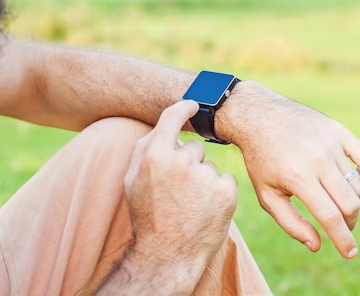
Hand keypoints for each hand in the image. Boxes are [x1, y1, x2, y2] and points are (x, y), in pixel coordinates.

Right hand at [123, 100, 236, 285]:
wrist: (168, 255)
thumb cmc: (147, 216)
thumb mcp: (132, 180)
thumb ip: (145, 148)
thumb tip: (164, 125)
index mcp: (155, 155)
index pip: (173, 117)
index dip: (184, 107)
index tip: (192, 105)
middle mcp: (182, 161)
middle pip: (194, 147)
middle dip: (189, 162)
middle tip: (178, 190)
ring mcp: (206, 176)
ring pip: (210, 166)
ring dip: (204, 179)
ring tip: (190, 204)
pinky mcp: (226, 191)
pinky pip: (225, 180)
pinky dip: (219, 192)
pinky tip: (206, 209)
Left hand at [219, 82, 359, 258]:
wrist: (259, 116)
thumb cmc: (261, 160)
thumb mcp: (267, 194)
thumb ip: (290, 223)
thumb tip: (317, 245)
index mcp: (298, 177)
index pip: (330, 217)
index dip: (343, 240)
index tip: (350, 253)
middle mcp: (317, 159)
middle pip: (350, 204)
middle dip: (349, 223)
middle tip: (342, 227)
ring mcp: (330, 142)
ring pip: (358, 184)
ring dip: (353, 201)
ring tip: (337, 202)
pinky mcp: (338, 130)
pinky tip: (354, 182)